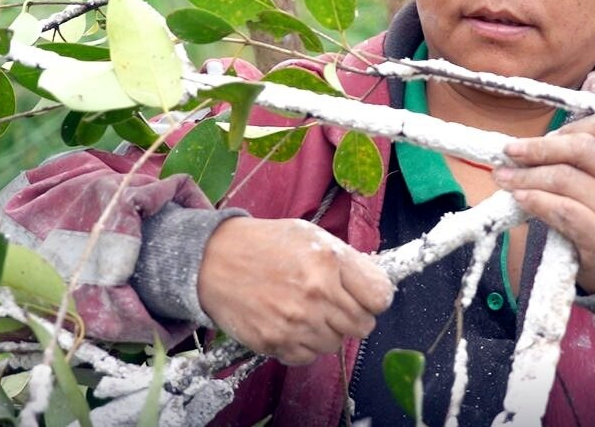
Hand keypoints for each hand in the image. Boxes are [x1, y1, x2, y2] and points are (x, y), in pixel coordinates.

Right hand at [197, 217, 393, 364]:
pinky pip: (309, 357)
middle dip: (354, 315)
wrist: (214, 260)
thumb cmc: (267, 244)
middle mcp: (315, 294)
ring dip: (329, 331)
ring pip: (336, 344)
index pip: (380, 298)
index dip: (375, 297)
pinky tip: (293, 324)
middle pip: (362, 325)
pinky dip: (305, 345)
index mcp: (329, 262)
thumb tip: (379, 285)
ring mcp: (295, 321)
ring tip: (309, 311)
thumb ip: (349, 261)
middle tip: (335, 303)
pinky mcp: (274, 342)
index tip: (366, 295)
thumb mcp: (313, 237)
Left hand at [492, 114, 594, 293]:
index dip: (566, 129)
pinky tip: (519, 197)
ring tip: (504, 177)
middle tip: (510, 151)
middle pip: (582, 150)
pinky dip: (535, 200)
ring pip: (566, 178)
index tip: (537, 135)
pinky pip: (562, 209)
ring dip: (527, 176)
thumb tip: (530, 142)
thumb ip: (582, 149)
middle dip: (539, 149)